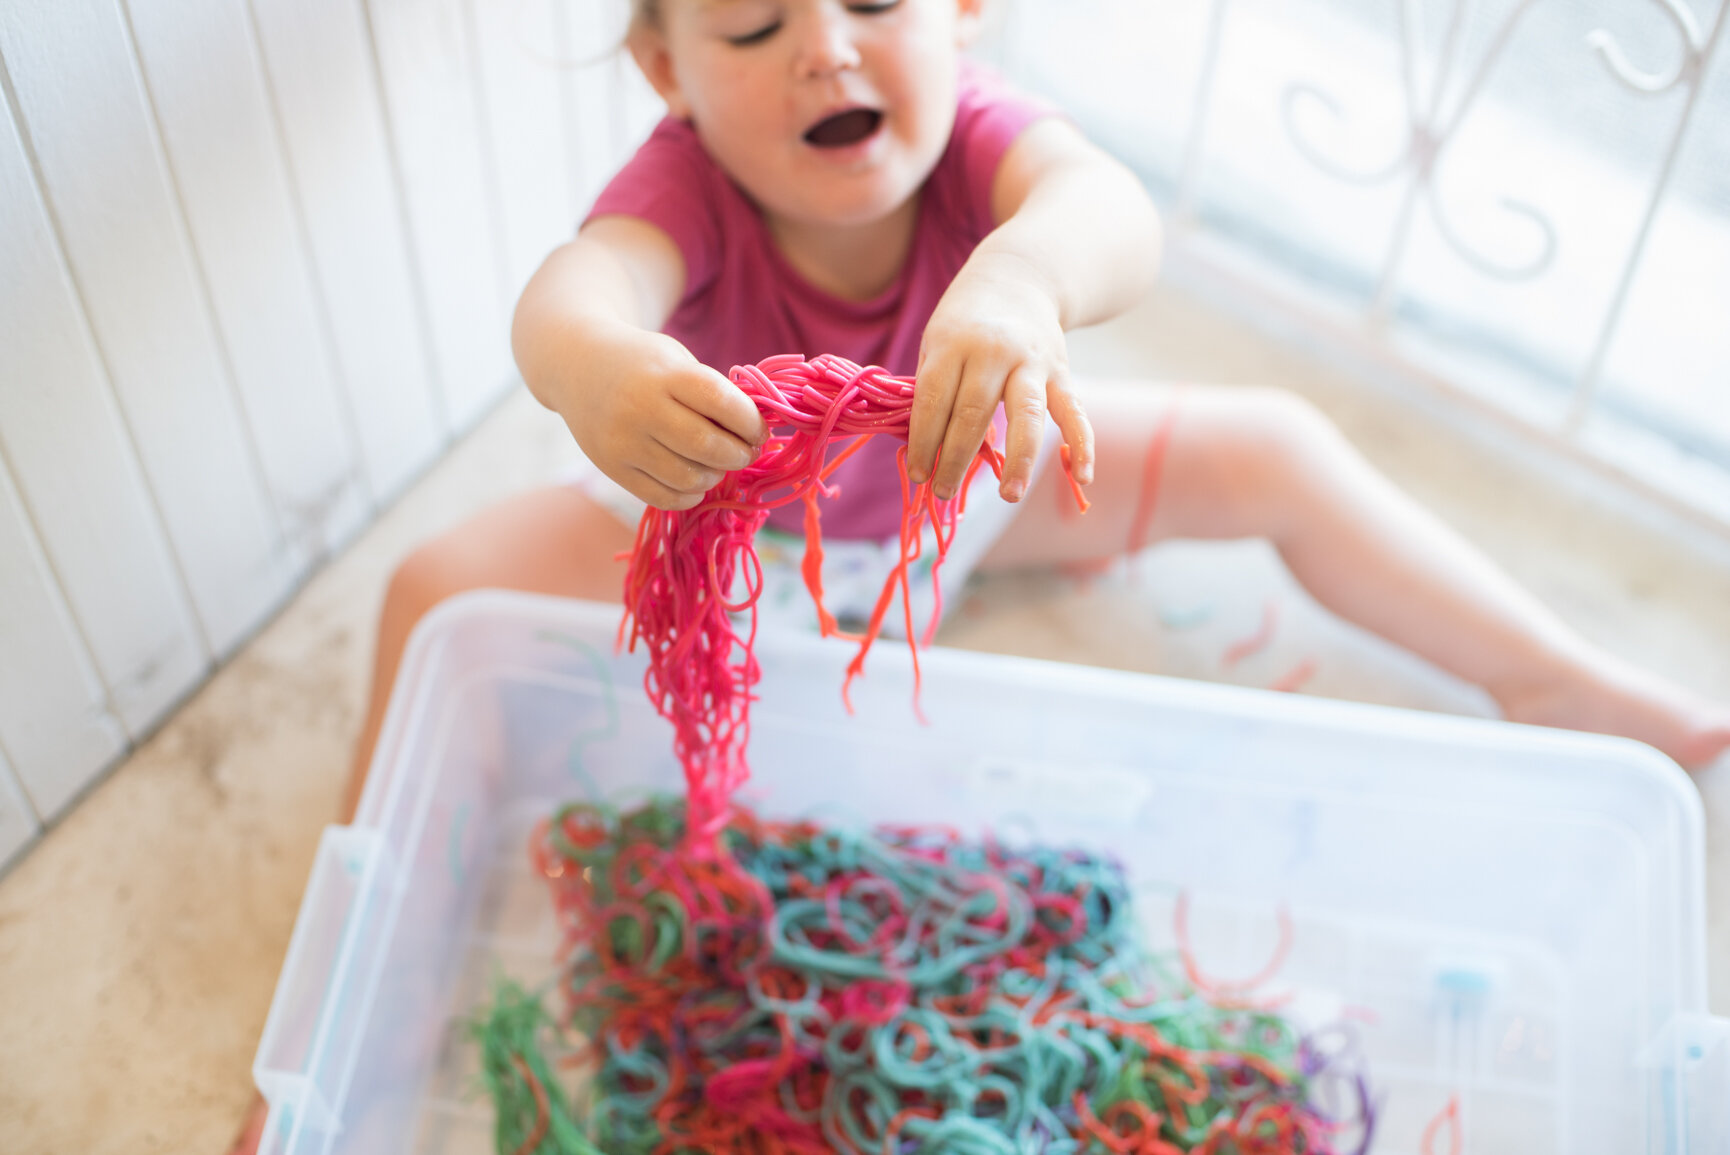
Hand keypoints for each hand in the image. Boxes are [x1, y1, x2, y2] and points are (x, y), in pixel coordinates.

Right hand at [558, 327, 766, 509]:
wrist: (577, 365)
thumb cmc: (643, 363)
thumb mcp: (676, 360)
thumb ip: (711, 391)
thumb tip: (755, 434)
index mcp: (664, 374)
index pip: (721, 403)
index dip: (750, 423)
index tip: (759, 431)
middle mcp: (640, 408)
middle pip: (706, 446)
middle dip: (738, 454)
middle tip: (744, 452)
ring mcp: (623, 441)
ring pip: (688, 477)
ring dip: (714, 476)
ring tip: (717, 464)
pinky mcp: (612, 468)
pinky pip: (663, 497)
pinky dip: (689, 494)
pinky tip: (694, 479)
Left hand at [906, 251, 1093, 502]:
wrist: (1020, 276)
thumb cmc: (966, 321)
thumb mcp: (938, 342)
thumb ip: (937, 392)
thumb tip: (934, 452)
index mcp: (953, 344)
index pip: (935, 401)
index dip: (925, 442)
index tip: (918, 473)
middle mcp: (994, 352)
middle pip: (974, 413)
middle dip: (956, 459)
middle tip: (943, 492)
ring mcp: (1032, 362)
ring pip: (1025, 416)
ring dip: (1018, 460)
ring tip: (1009, 495)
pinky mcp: (1061, 372)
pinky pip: (1074, 413)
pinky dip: (1082, 445)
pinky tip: (1082, 477)